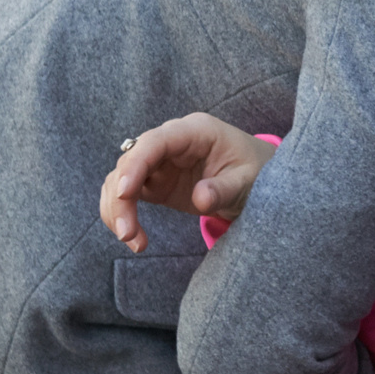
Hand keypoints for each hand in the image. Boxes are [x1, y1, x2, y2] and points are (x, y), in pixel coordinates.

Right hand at [99, 113, 281, 252]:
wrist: (257, 179)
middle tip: (127, 234)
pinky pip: (126, 195)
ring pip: (121, 179)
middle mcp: (171, 142)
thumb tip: (200, 199)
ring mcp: (160, 162)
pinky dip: (122, 215)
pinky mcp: (155, 182)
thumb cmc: (255, 171)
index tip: (124, 193)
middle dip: (121, 197)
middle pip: (130, 161)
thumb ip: (224, 189)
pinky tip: (134, 238)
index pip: (155, 141)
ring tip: (133, 241)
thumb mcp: (247, 181)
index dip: (135, 164)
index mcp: (195, 131)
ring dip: (117, 209)